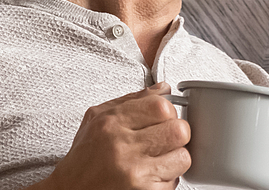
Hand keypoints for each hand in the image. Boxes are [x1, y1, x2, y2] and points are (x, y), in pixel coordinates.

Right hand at [30, 83, 191, 189]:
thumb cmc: (85, 157)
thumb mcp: (97, 119)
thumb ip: (133, 99)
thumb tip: (164, 88)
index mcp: (111, 123)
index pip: (161, 107)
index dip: (168, 112)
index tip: (161, 120)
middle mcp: (122, 147)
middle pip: (178, 130)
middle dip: (176, 134)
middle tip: (164, 140)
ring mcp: (134, 172)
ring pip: (183, 157)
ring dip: (175, 158)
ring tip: (158, 159)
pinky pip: (175, 182)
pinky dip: (167, 179)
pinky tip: (150, 176)